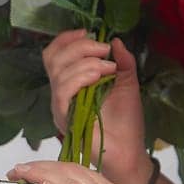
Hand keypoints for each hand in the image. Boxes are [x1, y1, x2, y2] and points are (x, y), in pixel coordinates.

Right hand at [42, 32, 148, 183]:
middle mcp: (61, 93)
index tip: (88, 32)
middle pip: (54, 58)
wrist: (129, 151)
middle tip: (103, 50)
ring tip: (108, 68)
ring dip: (85, 63)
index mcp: (71, 82)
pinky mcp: (65, 118)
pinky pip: (63, 92)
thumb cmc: (126, 121)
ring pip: (59, 73)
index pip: (54, 54)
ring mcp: (61, 106)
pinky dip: (80, 78)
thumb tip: (116, 40)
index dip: (66, 39)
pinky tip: (98, 77)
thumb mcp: (127, 83)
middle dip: (80, 47)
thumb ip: (122, 61)